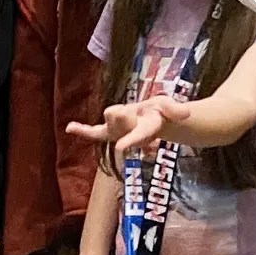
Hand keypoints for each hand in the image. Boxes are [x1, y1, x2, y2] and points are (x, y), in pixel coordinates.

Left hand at [63, 97, 177, 157]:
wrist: (153, 122)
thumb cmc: (160, 114)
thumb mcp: (170, 107)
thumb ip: (176, 110)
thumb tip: (186, 113)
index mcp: (147, 128)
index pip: (140, 134)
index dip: (131, 139)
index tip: (122, 147)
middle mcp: (131, 132)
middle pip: (121, 120)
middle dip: (120, 115)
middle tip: (123, 112)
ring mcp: (118, 132)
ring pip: (111, 118)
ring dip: (114, 114)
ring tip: (120, 114)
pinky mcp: (108, 131)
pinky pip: (94, 132)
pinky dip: (83, 130)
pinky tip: (69, 128)